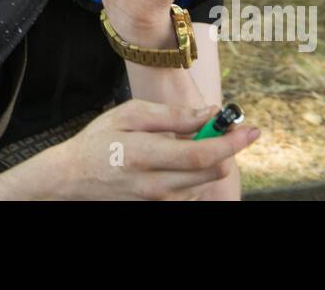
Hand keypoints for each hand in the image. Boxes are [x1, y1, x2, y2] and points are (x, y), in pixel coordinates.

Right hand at [49, 98, 258, 199]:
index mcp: (145, 155)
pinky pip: (191, 194)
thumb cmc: (100, 140)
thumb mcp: (130, 115)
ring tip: (187, 144)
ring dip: (208, 162)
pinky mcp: (158, 210)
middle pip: (211, 172)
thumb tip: (210, 113)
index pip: (202, 154)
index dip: (231, 142)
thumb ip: (172, 116)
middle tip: (222, 129)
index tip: (251, 129)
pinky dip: (194, 176)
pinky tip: (176, 162)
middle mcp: (154, 185)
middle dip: (225, 149)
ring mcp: (157, 202)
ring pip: (204, 184)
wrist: (73, 177)